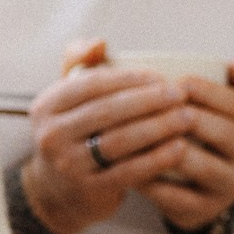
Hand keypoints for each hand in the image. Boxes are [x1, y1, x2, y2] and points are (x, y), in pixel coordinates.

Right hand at [20, 39, 199, 233]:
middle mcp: (50, 135)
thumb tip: (99, 43)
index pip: (91, 84)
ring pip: (119, 141)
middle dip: (148, 101)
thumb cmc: (76, 131)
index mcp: (46, 105)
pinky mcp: (88, 189)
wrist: (61, 189)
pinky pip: (128, 171)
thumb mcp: (68, 97)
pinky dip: (156, 159)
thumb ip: (80, 62)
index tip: (161, 76)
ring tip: (186, 118)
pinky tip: (179, 148)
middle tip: (180, 95)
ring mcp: (67, 164)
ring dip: (157, 128)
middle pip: (107, 111)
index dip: (129, 78)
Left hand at [138, 57, 233, 233]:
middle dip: (192, 118)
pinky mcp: (204, 211)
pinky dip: (154, 183)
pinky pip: (179, 197)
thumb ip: (231, 84)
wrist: (202, 194)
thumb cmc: (206, 139)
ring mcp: (230, 188)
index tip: (178, 81)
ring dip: (171, 149)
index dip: (210, 92)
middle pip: (225, 134)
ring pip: (204, 167)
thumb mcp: (223, 112)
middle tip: (161, 106)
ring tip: (143, 134)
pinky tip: (131, 168)